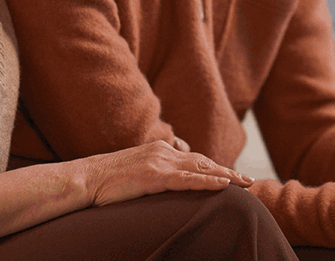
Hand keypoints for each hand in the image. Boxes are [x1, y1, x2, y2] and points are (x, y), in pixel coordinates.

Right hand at [78, 141, 253, 206]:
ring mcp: (160, 163)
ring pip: (202, 168)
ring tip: (246, 184)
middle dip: (228, 171)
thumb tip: (165, 177)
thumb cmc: (106, 179)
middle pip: (204, 161)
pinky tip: (224, 185)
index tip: (232, 175)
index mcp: (159, 150)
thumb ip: (152, 169)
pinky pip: (188, 179)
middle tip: (248, 181)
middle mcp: (164, 152)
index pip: (194, 158)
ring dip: (227, 176)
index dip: (215, 167)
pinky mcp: (155, 176)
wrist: (86, 178)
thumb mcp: (134, 170)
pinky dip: (209, 181)